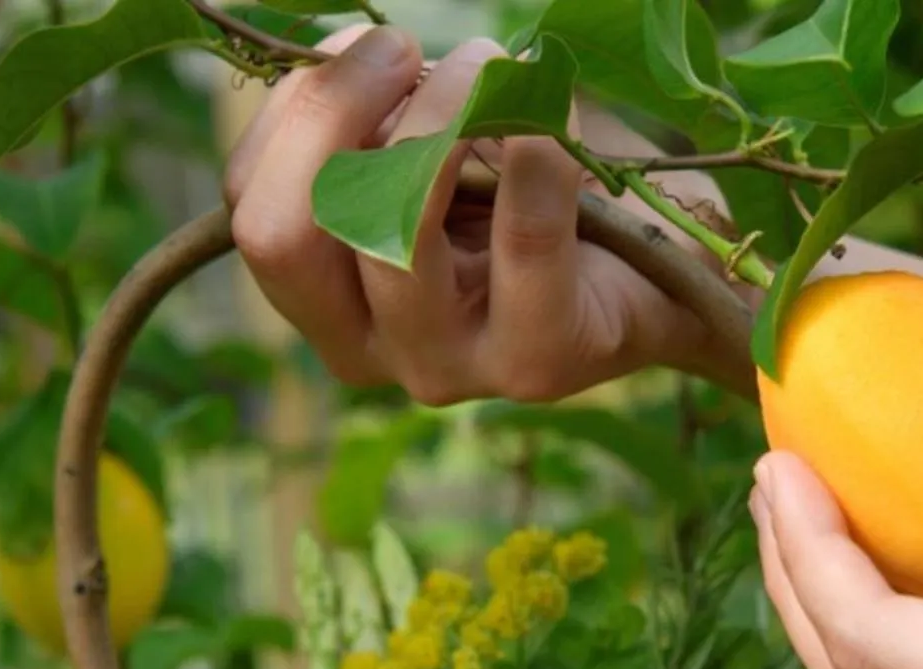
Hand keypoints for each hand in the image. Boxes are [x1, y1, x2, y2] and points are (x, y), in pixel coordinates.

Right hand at [224, 25, 732, 403]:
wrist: (669, 271)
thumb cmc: (540, 195)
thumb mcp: (437, 145)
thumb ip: (372, 115)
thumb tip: (335, 53)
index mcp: (329, 300)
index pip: (252, 210)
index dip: (294, 110)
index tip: (365, 44)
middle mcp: (370, 350)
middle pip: (282, 237)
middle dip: (331, 113)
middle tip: (404, 49)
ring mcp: (447, 369)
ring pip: (386, 240)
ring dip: (434, 119)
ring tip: (491, 64)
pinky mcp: (537, 361)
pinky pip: (522, 234)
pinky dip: (535, 147)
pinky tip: (551, 104)